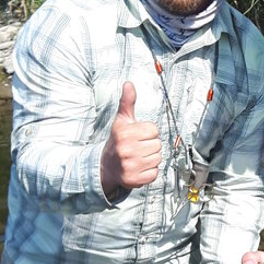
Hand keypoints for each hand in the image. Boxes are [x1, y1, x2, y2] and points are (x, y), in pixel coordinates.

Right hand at [100, 82, 161, 198]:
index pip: (153, 130)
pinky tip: (139, 167)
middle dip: (150, 146)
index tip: (138, 136)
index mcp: (125, 133)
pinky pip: (154, 173)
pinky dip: (149, 172)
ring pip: (158, 159)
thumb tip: (129, 84)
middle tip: (138, 147)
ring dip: (150, 159)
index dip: (148, 132)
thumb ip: (128, 102)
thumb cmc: (117, 141)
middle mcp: (127, 149)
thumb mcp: (121, 120)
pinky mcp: (134, 179)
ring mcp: (130, 165)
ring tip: (138, 157)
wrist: (105, 166)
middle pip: (158, 145)